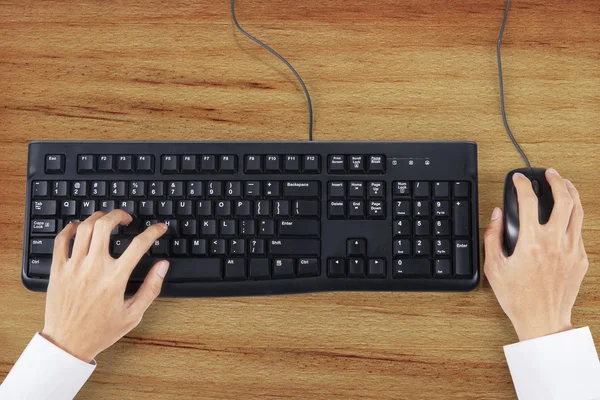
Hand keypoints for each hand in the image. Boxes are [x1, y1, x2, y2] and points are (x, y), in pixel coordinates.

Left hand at [41, 210, 168, 361]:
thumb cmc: (100, 331)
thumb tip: (162, 266)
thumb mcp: (133, 314)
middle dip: (119, 214)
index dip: (153, 231)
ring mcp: (73, 267)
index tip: (159, 228)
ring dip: (97, 217)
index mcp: (114, 278)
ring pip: (83, 228)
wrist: (67, 343)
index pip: (139, 244)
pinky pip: (61, 240)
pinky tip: (78, 228)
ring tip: (105, 220)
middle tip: (126, 218)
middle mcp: (93, 268)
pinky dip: (70, 228)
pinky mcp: (58, 270)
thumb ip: (151, 288)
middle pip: (105, 225)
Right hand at [484, 168, 588, 340]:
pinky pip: (579, 230)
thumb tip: (497, 214)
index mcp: (532, 242)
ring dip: (571, 193)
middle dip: (557, 181)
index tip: (518, 179)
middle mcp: (555, 242)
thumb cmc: (517, 297)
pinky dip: (573, 217)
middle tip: (549, 174)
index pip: (529, 201)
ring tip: (564, 184)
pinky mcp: (581, 259)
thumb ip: (492, 236)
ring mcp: (571, 250)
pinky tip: (566, 215)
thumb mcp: (494, 267)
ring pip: (578, 211)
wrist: (543, 321)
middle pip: (563, 199)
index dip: (522, 184)